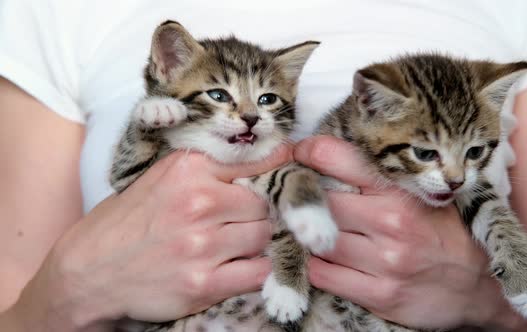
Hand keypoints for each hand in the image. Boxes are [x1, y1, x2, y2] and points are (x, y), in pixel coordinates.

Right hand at [9, 146, 291, 331]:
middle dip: (261, 212)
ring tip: (235, 244)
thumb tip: (264, 158)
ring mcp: (201, 245)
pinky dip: (257, 269)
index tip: (291, 169)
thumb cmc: (128, 222)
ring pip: (265, 235)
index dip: (277, 168)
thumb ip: (209, 168)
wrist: (88, 271)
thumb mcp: (161, 179)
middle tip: (245, 220)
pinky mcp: (203, 283)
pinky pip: (258, 271)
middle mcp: (197, 203)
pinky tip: (241, 266)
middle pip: (265, 203)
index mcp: (188, 170)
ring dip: (258, 241)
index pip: (256, 161)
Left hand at [295, 136, 514, 329]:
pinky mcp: (380, 295)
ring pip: (315, 239)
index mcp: (402, 191)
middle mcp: (392, 223)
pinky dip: (314, 265)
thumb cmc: (447, 234)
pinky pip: (323, 275)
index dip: (308, 152)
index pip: (338, 158)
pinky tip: (322, 258)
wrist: (482, 289)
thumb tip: (332, 157)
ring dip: (305, 234)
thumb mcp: (425, 195)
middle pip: (320, 201)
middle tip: (296, 197)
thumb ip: (384, 179)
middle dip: (304, 198)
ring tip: (308, 229)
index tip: (298, 154)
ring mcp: (385, 262)